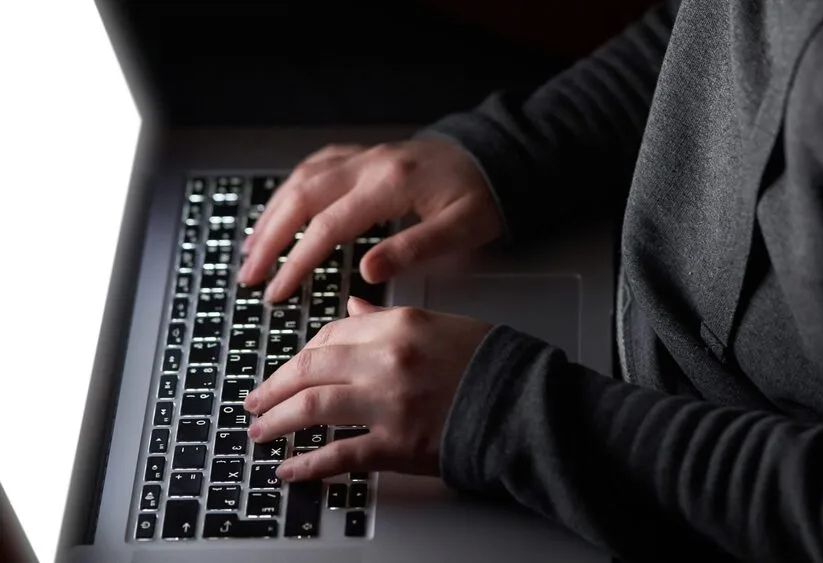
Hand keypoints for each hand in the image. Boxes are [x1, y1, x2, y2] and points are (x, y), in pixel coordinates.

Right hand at [239, 139, 503, 301]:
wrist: (498, 158)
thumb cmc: (484, 196)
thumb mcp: (462, 229)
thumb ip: (413, 248)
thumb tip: (366, 272)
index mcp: (390, 184)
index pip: (327, 226)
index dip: (296, 262)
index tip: (276, 292)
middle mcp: (370, 164)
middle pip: (301, 198)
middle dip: (269, 239)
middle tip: (249, 275)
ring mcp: (365, 156)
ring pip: (301, 179)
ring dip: (272, 214)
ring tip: (252, 250)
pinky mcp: (367, 157)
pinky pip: (316, 166)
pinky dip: (291, 189)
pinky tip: (280, 208)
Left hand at [243, 297, 491, 480]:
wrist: (526, 404)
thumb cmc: (490, 364)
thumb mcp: (440, 325)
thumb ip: (389, 319)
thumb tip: (353, 307)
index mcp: (398, 325)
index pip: (330, 334)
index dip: (301, 355)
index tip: (288, 369)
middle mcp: (387, 360)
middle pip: (309, 369)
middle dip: (273, 388)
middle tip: (255, 401)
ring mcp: (388, 404)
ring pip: (312, 409)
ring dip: (277, 422)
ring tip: (260, 432)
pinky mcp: (396, 445)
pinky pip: (338, 454)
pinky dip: (307, 464)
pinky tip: (289, 469)